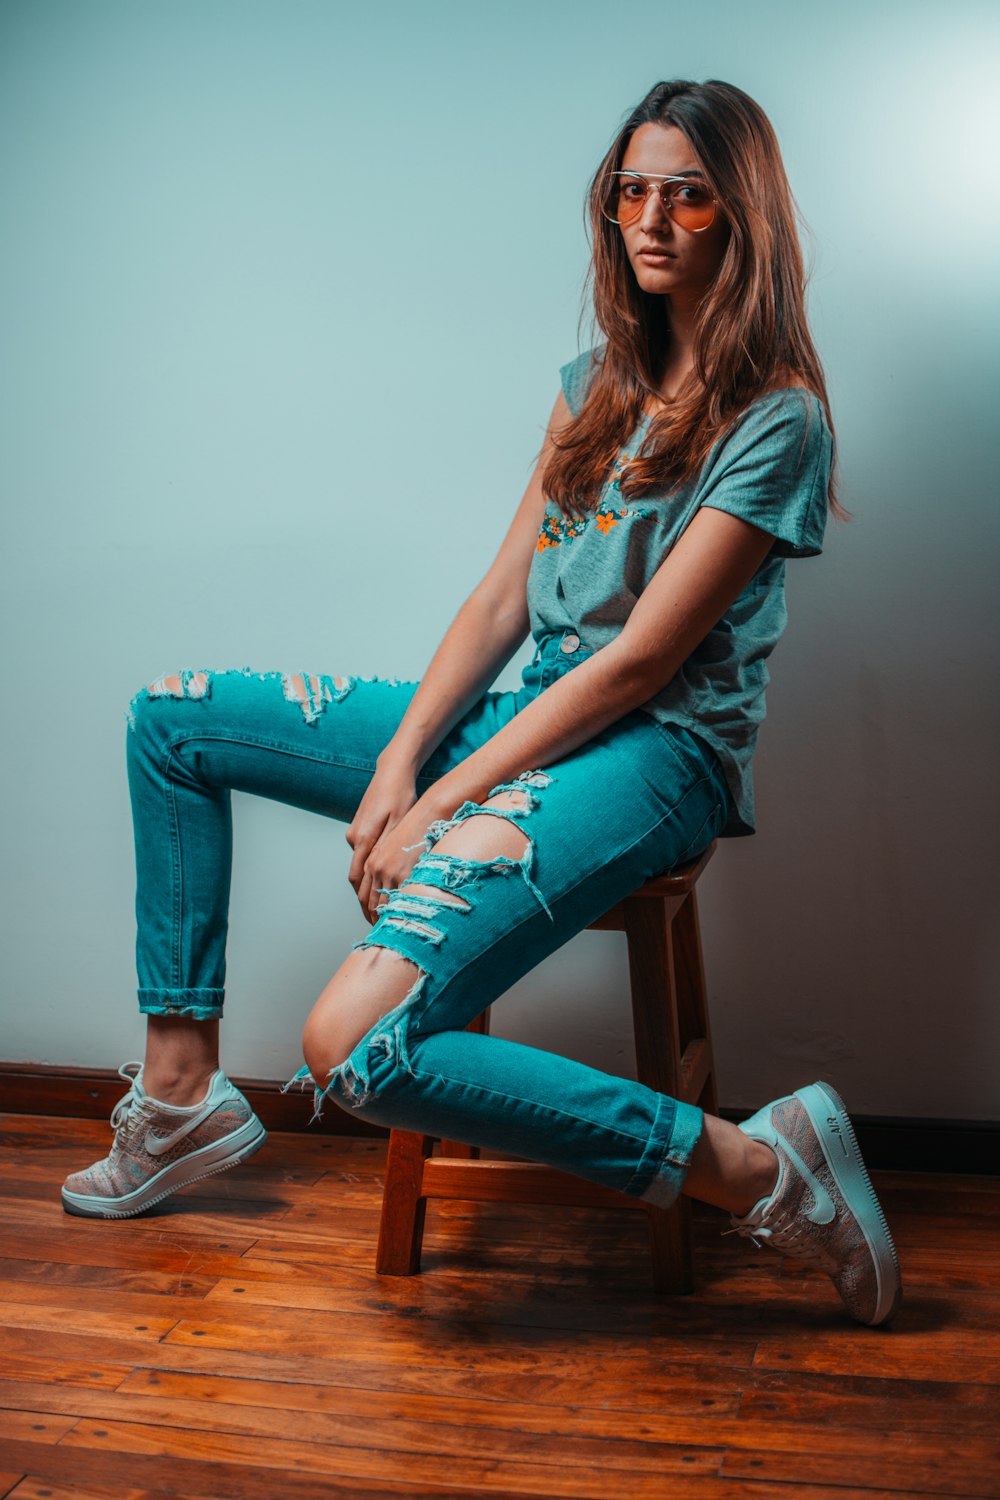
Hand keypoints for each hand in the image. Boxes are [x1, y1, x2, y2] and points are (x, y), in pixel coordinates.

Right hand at [345, 759, 420, 922]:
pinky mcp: (358, 829)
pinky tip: (378, 882)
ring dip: (366, 890)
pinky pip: (361, 858)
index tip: (376, 921)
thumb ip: (392, 848)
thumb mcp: (401, 822)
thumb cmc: (401, 795)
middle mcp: (355, 839)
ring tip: (376, 909)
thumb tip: (388, 876)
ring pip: (358, 870)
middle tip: (376, 922)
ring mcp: (354, 834)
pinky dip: (369, 874)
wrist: (391, 772)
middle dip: (365, 903)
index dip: (368, 904)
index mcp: (365, 840)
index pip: (362, 882)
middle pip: (357, 881)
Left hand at [355, 793, 454, 924]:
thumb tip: (397, 882)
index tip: (373, 921)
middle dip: (374, 919)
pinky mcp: (404, 872)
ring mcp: (390, 871)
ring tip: (391, 934)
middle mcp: (377, 867)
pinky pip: (399, 898)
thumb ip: (392, 864)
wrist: (430, 813)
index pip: (364, 893)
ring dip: (384, 920)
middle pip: (370, 902)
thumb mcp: (397, 845)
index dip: (368, 910)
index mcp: (373, 860)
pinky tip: (404, 922)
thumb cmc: (419, 827)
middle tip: (379, 934)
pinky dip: (399, 912)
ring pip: (382, 904)